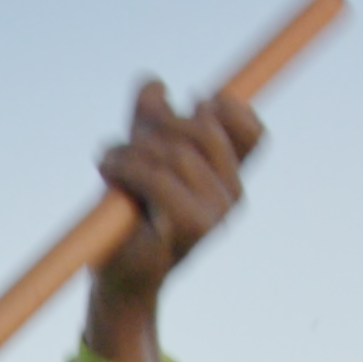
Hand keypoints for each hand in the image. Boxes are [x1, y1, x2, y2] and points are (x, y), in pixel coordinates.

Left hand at [85, 80, 260, 361]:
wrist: (117, 277)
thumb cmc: (129, 218)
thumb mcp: (140, 155)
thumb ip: (149, 119)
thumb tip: (156, 84)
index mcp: (229, 178)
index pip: (253, 133)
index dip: (228, 107)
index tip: (192, 101)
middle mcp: (233, 196)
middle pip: (205, 128)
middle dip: (158, 122)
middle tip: (128, 141)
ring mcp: (218, 213)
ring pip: (176, 151)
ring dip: (132, 149)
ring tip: (110, 162)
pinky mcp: (193, 226)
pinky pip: (158, 176)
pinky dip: (126, 167)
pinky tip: (109, 171)